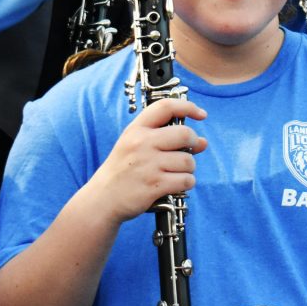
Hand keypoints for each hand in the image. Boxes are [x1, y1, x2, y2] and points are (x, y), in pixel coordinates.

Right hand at [88, 98, 207, 224]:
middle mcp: (141, 143)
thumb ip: (167, 140)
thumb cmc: (124, 170)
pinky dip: (186, 183)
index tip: (201, 114)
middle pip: (185, 134)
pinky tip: (176, 184)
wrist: (103, 198)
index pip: (165, 107)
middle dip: (193, 143)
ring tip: (176, 172)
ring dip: (189, 169)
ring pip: (188, 161)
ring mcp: (148, 164)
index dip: (188, 107)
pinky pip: (186, 180)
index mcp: (136, 129)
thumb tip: (203, 142)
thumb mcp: (136, 146)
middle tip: (189, 151)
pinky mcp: (154, 185)